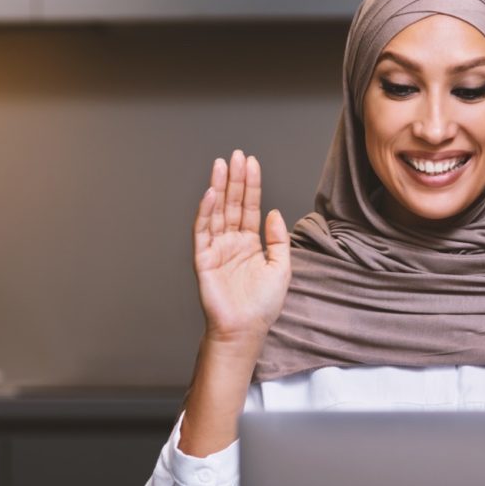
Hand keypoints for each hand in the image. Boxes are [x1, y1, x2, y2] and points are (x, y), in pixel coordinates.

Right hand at [193, 150, 290, 346]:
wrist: (245, 330)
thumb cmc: (262, 305)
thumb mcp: (281, 267)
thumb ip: (278, 239)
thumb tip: (273, 212)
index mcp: (249, 244)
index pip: (249, 207)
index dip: (251, 185)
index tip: (251, 163)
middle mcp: (231, 242)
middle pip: (232, 204)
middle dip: (235, 179)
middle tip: (236, 155)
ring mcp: (216, 249)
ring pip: (217, 212)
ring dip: (219, 188)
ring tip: (222, 165)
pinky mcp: (203, 259)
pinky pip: (203, 231)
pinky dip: (206, 212)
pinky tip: (211, 194)